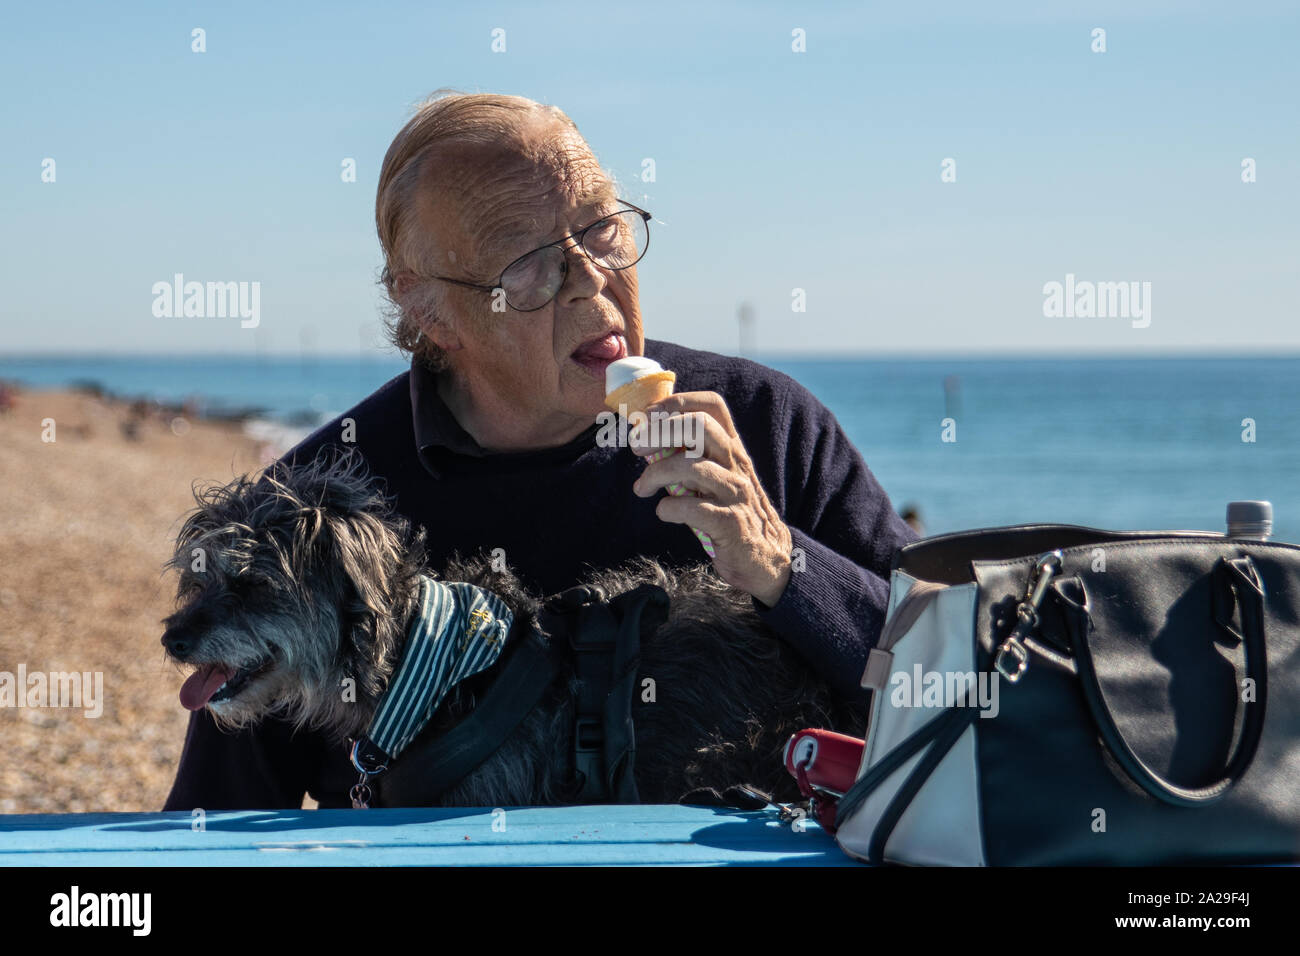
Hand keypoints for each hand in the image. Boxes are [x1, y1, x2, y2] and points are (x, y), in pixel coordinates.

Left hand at [629, 391, 792, 607]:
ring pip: (691, 465)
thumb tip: (646, 440)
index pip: (712, 405)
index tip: (648, 415)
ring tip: (642, 488)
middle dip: (660, 431)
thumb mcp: (716, 476)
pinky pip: (692, 508)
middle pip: (699, 426)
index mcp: (731, 448)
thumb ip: (690, 456)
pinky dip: (669, 508)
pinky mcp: (730, 523)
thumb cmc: (729, 511)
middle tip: (637, 448)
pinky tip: (664, 512)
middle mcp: (736, 464)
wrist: (764, 557)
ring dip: (656, 473)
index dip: (677, 402)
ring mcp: (735, 492)